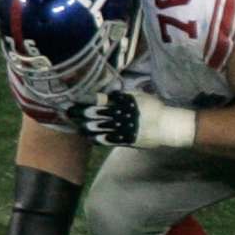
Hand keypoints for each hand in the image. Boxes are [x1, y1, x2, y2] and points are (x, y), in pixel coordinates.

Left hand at [73, 90, 196, 149]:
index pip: (99, 100)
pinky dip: (97, 139)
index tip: (73, 100)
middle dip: (79, 113)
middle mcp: (120, 114)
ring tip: (76, 126)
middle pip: (94, 114)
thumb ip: (124, 95)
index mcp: (122, 102)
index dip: (85, 100)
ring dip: (85, 127)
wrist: (166, 125)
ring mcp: (122, 128)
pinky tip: (89, 138)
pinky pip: (107, 140)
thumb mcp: (139, 95)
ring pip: (98, 127)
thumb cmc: (154, 108)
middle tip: (67, 112)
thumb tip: (111, 94)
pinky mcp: (125, 140)